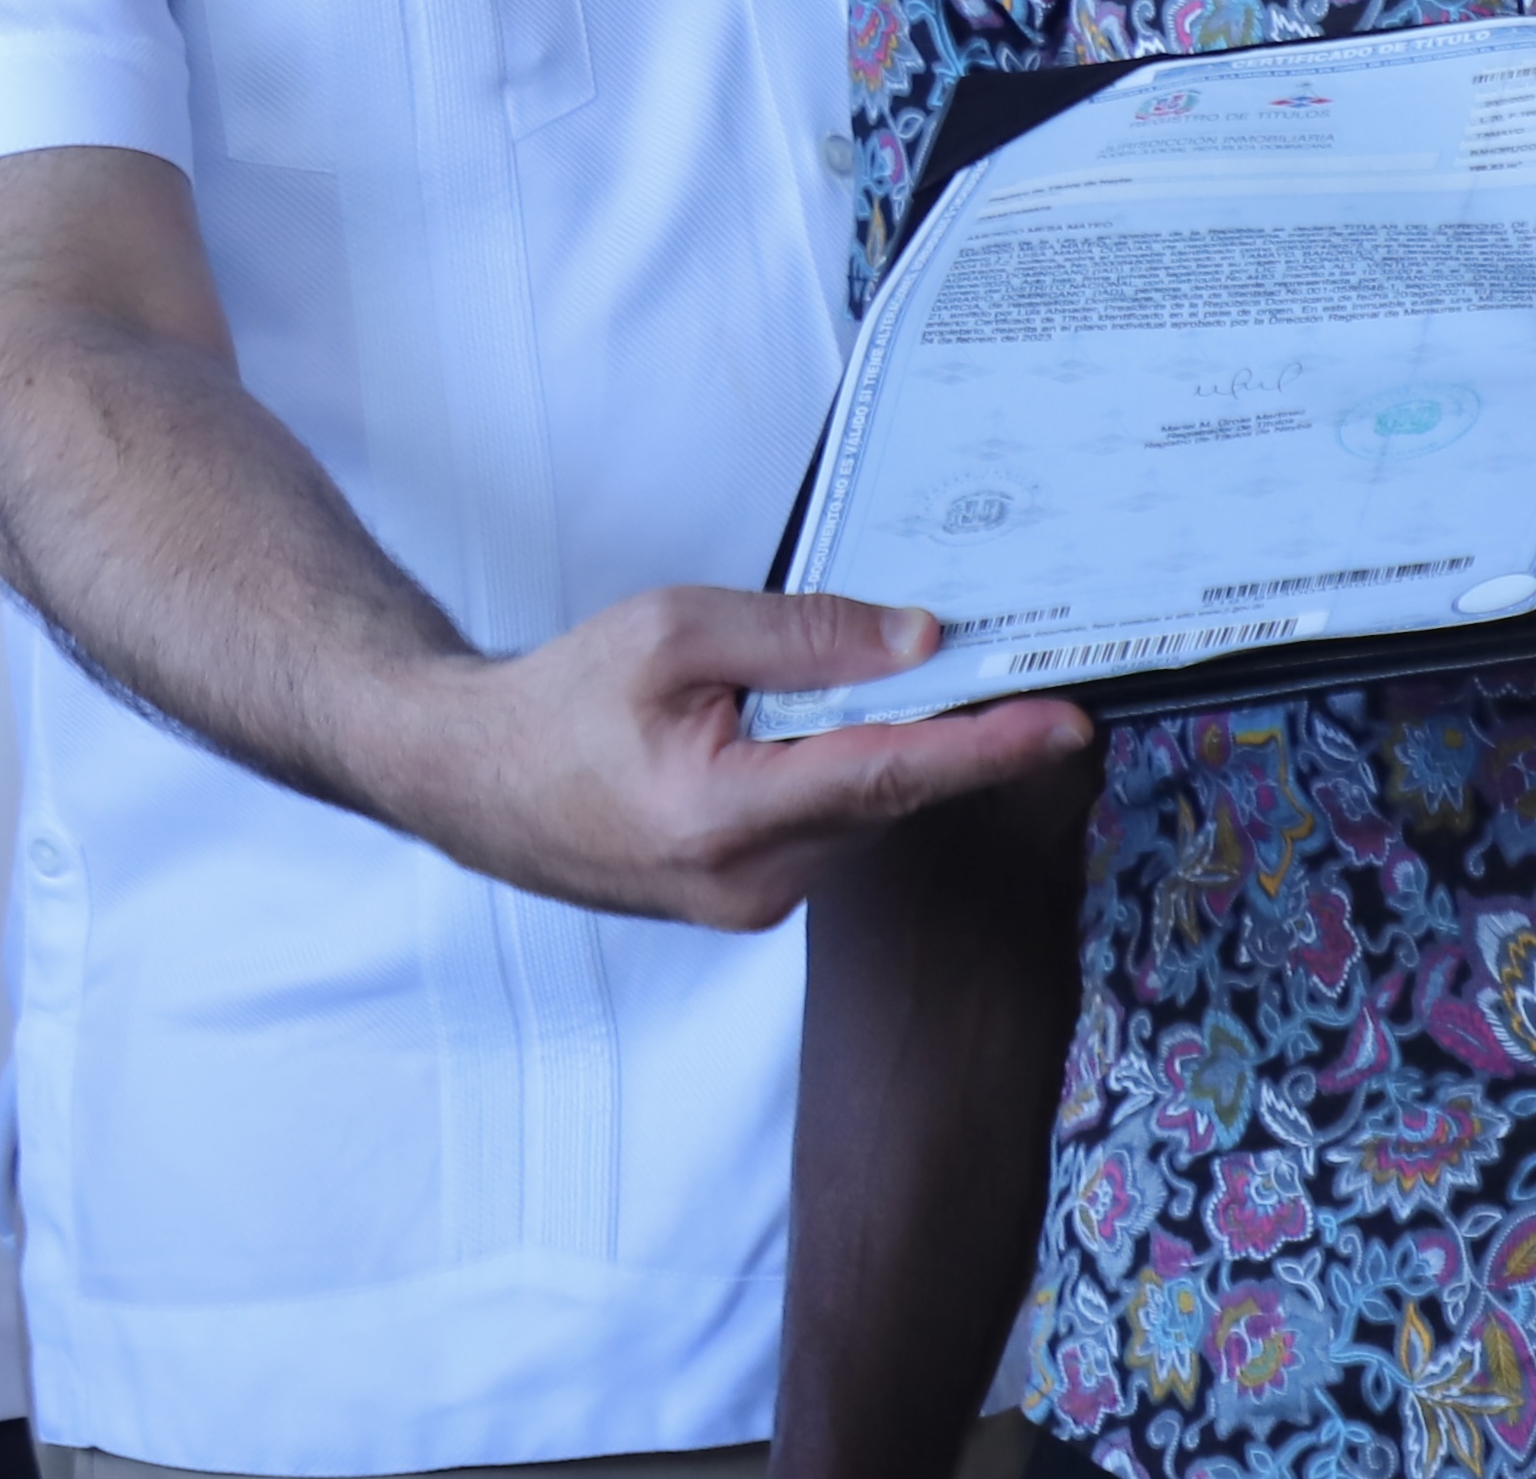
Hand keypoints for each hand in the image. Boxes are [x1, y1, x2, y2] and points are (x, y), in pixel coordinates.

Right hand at [344, 586, 1093, 930]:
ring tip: (804, 689)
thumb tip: (919, 640)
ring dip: (867, 746)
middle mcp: (747, 884)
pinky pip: (825, 829)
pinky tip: (783, 733)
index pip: (886, 774)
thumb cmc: (558, 700)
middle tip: (963, 652)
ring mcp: (748, 906)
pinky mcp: (746, 904)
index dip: (985, 749)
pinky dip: (833, 775)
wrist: (470, 778)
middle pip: (883, 792)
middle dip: (928, 724)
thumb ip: (803, 634)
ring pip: (859, 812)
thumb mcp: (676, 629)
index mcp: (723, 816)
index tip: (1065, 725)